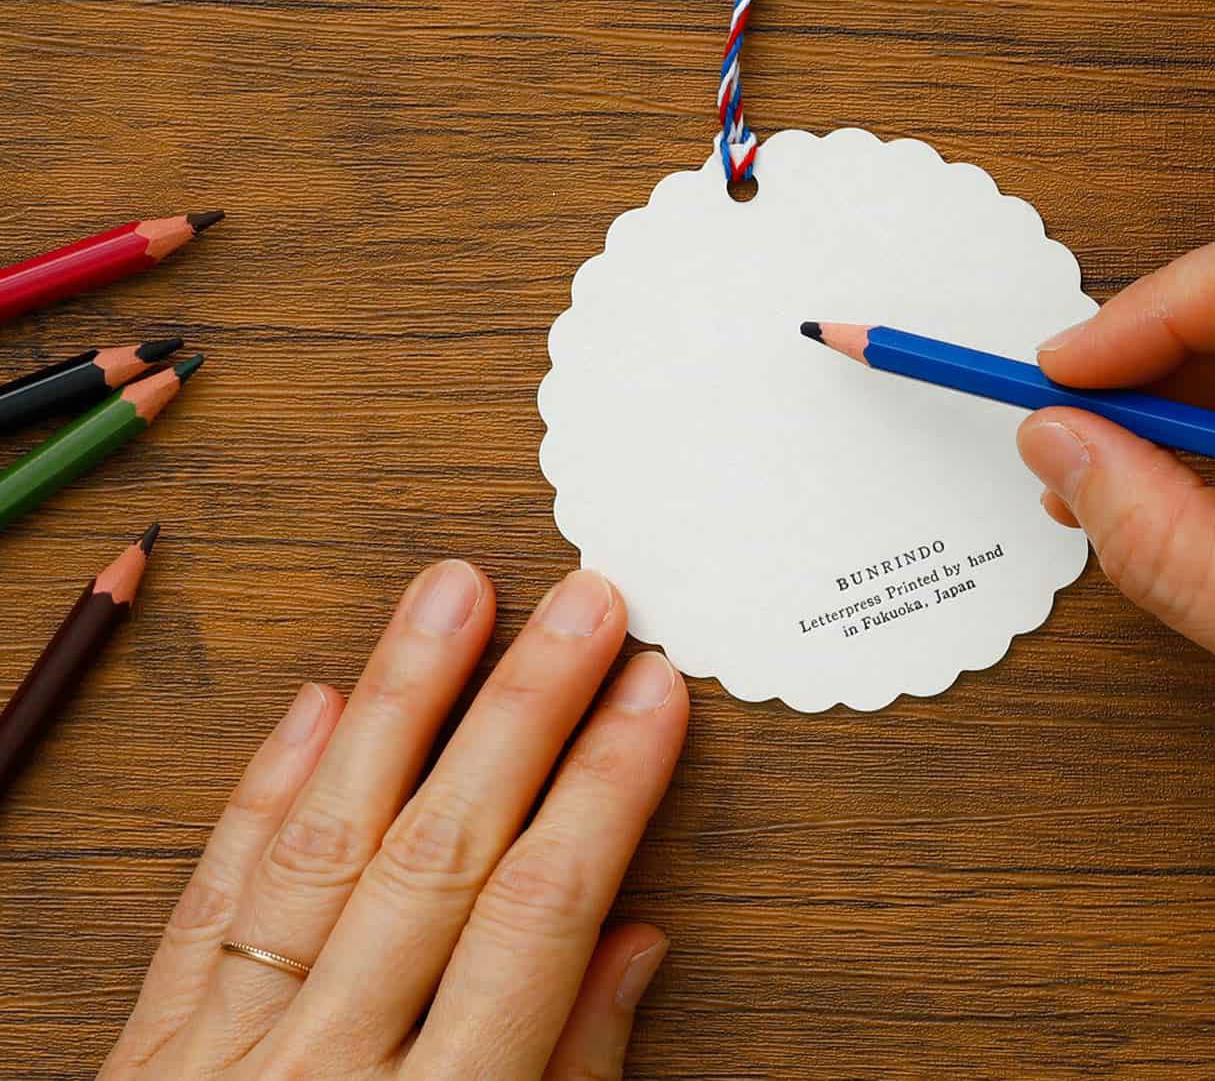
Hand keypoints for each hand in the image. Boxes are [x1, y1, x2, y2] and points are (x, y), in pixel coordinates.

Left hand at [101, 563, 688, 1078]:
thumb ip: (573, 1079)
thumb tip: (637, 943)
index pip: (541, 914)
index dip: (606, 787)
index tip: (652, 691)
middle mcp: (321, 1072)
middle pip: (441, 850)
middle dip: (524, 709)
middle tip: (581, 603)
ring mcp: (224, 1054)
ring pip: (326, 841)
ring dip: (397, 702)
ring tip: (450, 594)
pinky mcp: (151, 1048)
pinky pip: (212, 900)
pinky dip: (263, 793)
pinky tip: (316, 701)